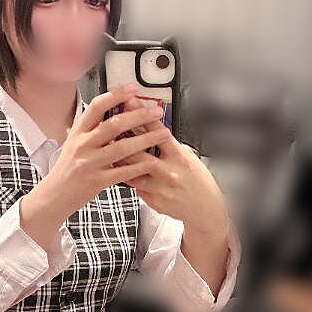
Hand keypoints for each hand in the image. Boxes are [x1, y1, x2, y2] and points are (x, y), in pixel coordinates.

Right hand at [19, 84, 168, 249]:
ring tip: (163, 134)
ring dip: (145, 139)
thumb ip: (91, 129)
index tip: (133, 88)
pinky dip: (139, 167)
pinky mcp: (96, 181)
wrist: (54, 196)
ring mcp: (89, 163)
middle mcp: (82, 145)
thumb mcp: (73, 143)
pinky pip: (122, 172)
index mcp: (78, 132)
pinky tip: (152, 162)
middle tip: (156, 111)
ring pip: (121, 148)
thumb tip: (109, 109)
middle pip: (113, 125)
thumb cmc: (67, 169)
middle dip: (138, 116)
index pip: (97, 107)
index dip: (116, 95)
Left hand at [115, 97, 228, 231]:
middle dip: (121, 136)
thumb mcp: (190, 158)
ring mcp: (160, 188)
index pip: (158, 131)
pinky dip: (124, 176)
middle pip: (138, 151)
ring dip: (118, 158)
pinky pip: (135, 186)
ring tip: (106, 147)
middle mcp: (169, 171)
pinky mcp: (153, 200)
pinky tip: (114, 169)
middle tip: (108, 124)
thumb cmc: (198, 181)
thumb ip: (172, 146)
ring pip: (131, 170)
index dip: (141, 115)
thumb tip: (156, 130)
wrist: (205, 209)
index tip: (129, 102)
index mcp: (180, 157)